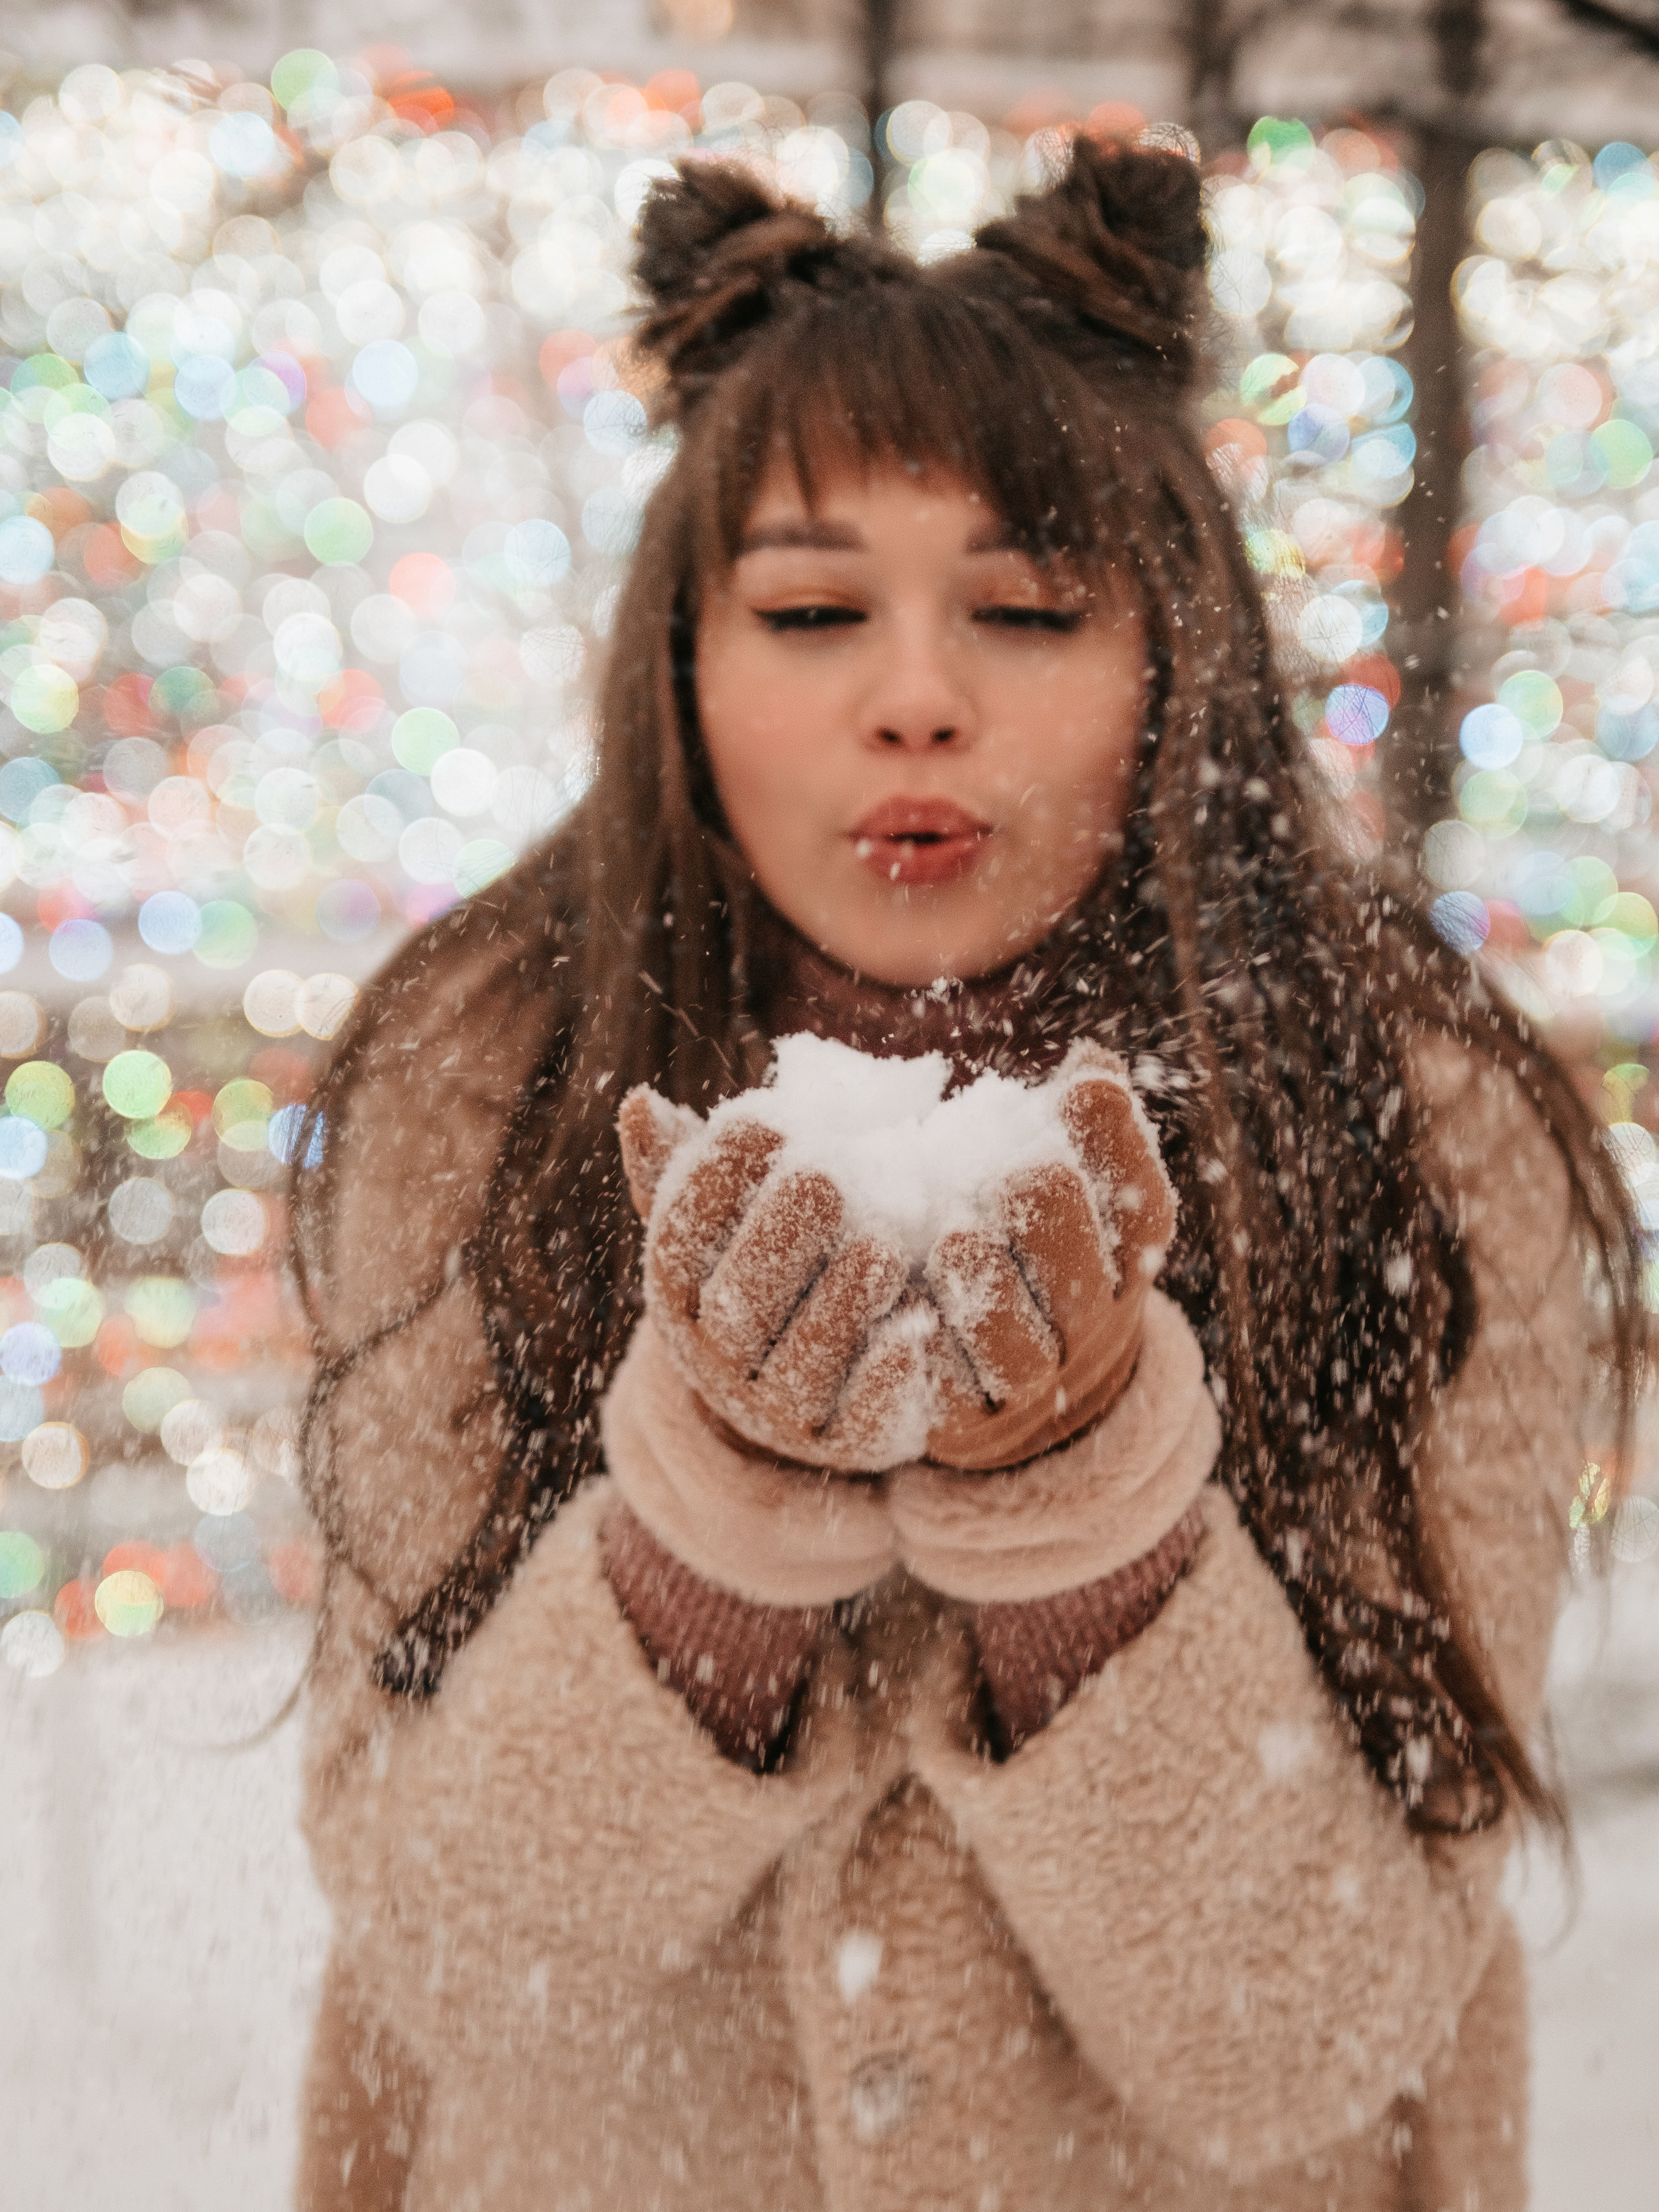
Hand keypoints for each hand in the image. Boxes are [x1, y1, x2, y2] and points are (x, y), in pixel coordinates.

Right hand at [618, 1087, 930, 1470]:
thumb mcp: (723, 1225)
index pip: (681, 1236)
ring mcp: (775, 1410)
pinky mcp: (840, 1445)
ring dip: (840, 1303)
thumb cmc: (765, 1274)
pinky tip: (913, 1333)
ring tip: (881, 1249)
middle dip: (778, 1237)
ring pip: (801, 1362)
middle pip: (738, 1303)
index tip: (765, 1124)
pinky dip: (884, 1380)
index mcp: (681, 1295)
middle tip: (825, 1179)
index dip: (717, 1179)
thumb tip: (639, 1103)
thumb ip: (683, 1167)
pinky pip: (858, 1420)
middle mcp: (715, 1359)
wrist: (797, 1396)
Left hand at [922, 1046, 1175, 1469]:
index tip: (1079, 1091)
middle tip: (1017, 1171)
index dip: (1115, 1151)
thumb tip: (1094, 1061)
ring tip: (957, 1240)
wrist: (1014, 1383)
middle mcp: (1088, 1326)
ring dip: (991, 1294)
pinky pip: (949, 1398)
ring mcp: (1028, 1381)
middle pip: (1086, 1285)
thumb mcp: (1069, 1183)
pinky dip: (927, 1357)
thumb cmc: (1031, 1242)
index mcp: (1123, 1258)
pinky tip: (899, 1307)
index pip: (1140, 1211)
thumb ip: (1080, 1126)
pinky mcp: (964, 1421)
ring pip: (1020, 1354)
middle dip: (1056, 1224)